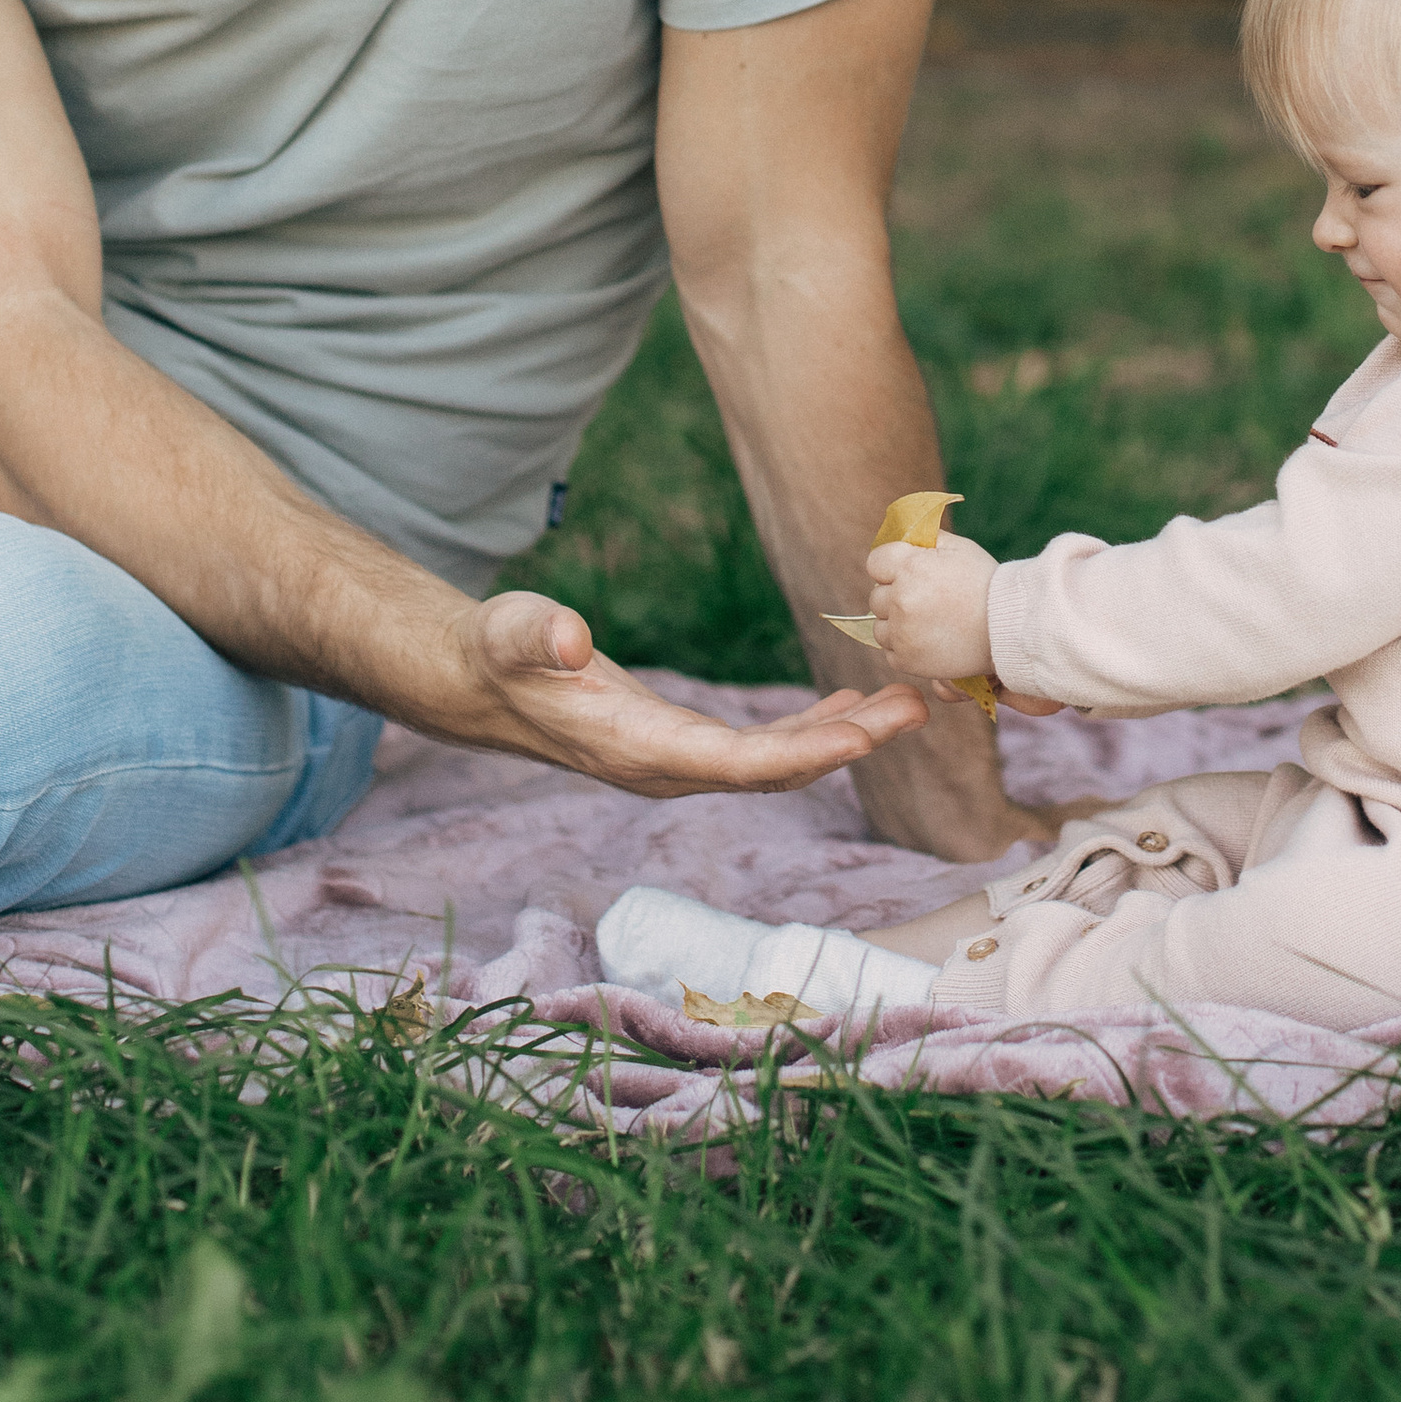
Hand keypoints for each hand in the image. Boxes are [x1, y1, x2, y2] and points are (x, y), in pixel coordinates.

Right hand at [460, 592, 929, 793]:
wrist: (482, 685)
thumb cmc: (499, 653)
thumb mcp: (511, 632)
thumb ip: (538, 636)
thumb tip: (571, 639)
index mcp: (638, 748)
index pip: (736, 763)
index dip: (804, 752)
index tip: (865, 734)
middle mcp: (667, 768)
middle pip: (774, 769)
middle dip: (849, 743)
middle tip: (918, 707)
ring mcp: (677, 760)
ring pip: (775, 761)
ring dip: (842, 736)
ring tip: (906, 703)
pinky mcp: (682, 743)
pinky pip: (761, 747)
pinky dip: (810, 729)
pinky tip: (849, 706)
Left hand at [866, 525, 997, 685]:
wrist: (1008, 629)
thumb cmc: (985, 584)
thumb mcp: (958, 548)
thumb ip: (925, 539)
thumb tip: (904, 539)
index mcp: (909, 567)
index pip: (875, 563)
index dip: (890, 566)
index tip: (907, 573)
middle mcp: (900, 600)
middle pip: (876, 597)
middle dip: (894, 596)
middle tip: (924, 600)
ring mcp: (902, 633)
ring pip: (880, 626)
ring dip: (896, 624)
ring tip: (927, 622)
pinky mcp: (907, 660)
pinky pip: (889, 651)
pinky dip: (904, 647)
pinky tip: (928, 640)